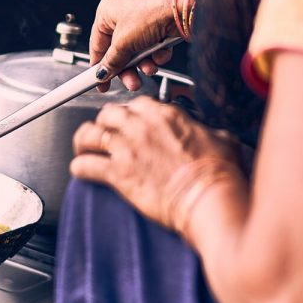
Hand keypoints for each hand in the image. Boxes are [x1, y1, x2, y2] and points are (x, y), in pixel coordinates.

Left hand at [70, 97, 243, 233]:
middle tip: (105, 134)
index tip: (131, 122)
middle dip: (105, 123)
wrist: (208, 199)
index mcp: (166, 116)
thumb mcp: (222, 140)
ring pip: (90, 134)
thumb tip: (210, 135)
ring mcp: (127, 149)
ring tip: (83, 148)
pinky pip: (85, 165)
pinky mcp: (118, 174)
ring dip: (84, 141)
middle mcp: (142, 127)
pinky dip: (80, 168)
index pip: (138, 104)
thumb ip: (208, 132)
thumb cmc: (218, 174)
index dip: (131, 113)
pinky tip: (81, 171)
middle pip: (108, 113)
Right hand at [90, 0, 182, 91]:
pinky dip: (156, 55)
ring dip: (143, 65)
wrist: (181, 8)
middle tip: (131, 82)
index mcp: (107, 12)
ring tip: (148, 70)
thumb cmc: (151, 12)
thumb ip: (111, 61)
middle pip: (119, 52)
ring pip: (136, 53)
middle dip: (126, 70)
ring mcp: (141, 22)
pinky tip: (159, 55)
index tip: (98, 81)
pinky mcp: (157, 28)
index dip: (98, 65)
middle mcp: (123, 16)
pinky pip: (151, 49)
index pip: (97, 44)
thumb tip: (102, 73)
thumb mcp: (124, 42)